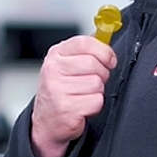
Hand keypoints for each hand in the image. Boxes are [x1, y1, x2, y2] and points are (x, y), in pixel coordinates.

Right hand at [29, 35, 115, 156]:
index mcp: (56, 55)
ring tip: (83, 95)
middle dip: (101, 74)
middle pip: (94, 64)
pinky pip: (96, 101)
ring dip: (96, 92)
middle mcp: (53, 70)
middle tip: (92, 81)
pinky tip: (82, 106)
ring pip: (97, 84)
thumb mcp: (66, 64)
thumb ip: (85, 51)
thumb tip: (106, 36)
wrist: (46, 120)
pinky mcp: (66, 108)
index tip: (109, 59)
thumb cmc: (60, 90)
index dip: (103, 51)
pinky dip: (94, 106)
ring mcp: (57, 90)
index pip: (85, 43)